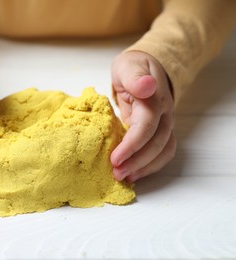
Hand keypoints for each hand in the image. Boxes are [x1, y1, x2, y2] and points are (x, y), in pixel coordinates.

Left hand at [110, 51, 175, 182]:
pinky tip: (134, 173)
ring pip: (163, 151)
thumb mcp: (128, 66)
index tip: (115, 159)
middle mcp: (164, 115)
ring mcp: (165, 124)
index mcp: (154, 100)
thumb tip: (147, 86)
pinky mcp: (161, 132)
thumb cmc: (132, 68)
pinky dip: (151, 166)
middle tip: (116, 173)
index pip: (147, 126)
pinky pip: (162, 153)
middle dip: (136, 162)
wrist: (146, 69)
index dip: (132, 145)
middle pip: (156, 144)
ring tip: (124, 177)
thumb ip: (135, 77)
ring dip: (145, 168)